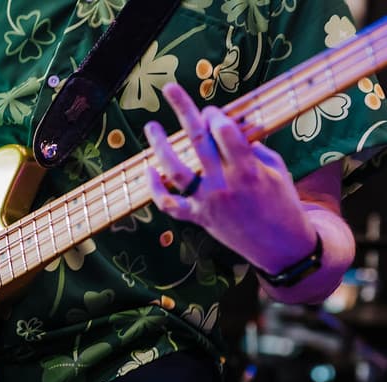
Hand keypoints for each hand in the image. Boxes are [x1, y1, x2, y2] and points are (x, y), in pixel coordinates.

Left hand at [143, 82, 317, 274]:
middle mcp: (225, 185)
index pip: (224, 133)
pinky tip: (148, 170)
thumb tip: (230, 124)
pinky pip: (170, 205)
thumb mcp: (277, 169)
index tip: (211, 111)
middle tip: (170, 89)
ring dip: (161, 148)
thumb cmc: (281, 200)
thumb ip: (252, 148)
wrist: (280, 246)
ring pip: (176, 172)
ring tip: (152, 127)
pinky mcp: (198, 218)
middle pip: (198, 142)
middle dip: (184, 111)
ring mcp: (208, 203)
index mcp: (248, 170)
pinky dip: (155, 190)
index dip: (215, 116)